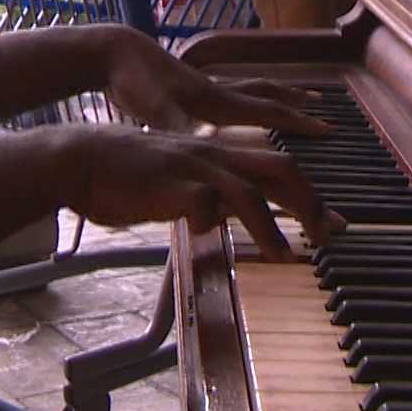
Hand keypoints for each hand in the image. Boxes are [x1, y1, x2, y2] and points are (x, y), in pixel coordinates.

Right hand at [49, 125, 343, 260]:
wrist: (79, 159)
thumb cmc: (122, 174)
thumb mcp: (173, 183)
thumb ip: (200, 198)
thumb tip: (218, 219)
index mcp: (216, 154)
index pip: (277, 168)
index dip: (309, 195)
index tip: (332, 223)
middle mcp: (212, 155)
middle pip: (280, 169)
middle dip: (311, 202)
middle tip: (330, 234)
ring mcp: (192, 167)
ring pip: (250, 190)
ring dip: (272, 226)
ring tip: (287, 256)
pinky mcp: (169, 184)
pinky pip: (205, 203)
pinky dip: (214, 221)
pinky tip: (210, 237)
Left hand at [95, 25, 329, 135]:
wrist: (113, 54)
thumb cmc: (135, 83)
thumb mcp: (158, 111)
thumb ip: (184, 127)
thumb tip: (214, 140)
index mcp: (216, 101)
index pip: (269, 112)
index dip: (299, 122)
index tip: (329, 128)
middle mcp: (216, 92)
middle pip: (266, 95)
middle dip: (296, 103)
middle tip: (323, 108)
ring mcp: (202, 88)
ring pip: (249, 89)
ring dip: (274, 94)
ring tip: (293, 97)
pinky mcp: (187, 89)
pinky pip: (229, 93)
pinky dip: (244, 98)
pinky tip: (237, 107)